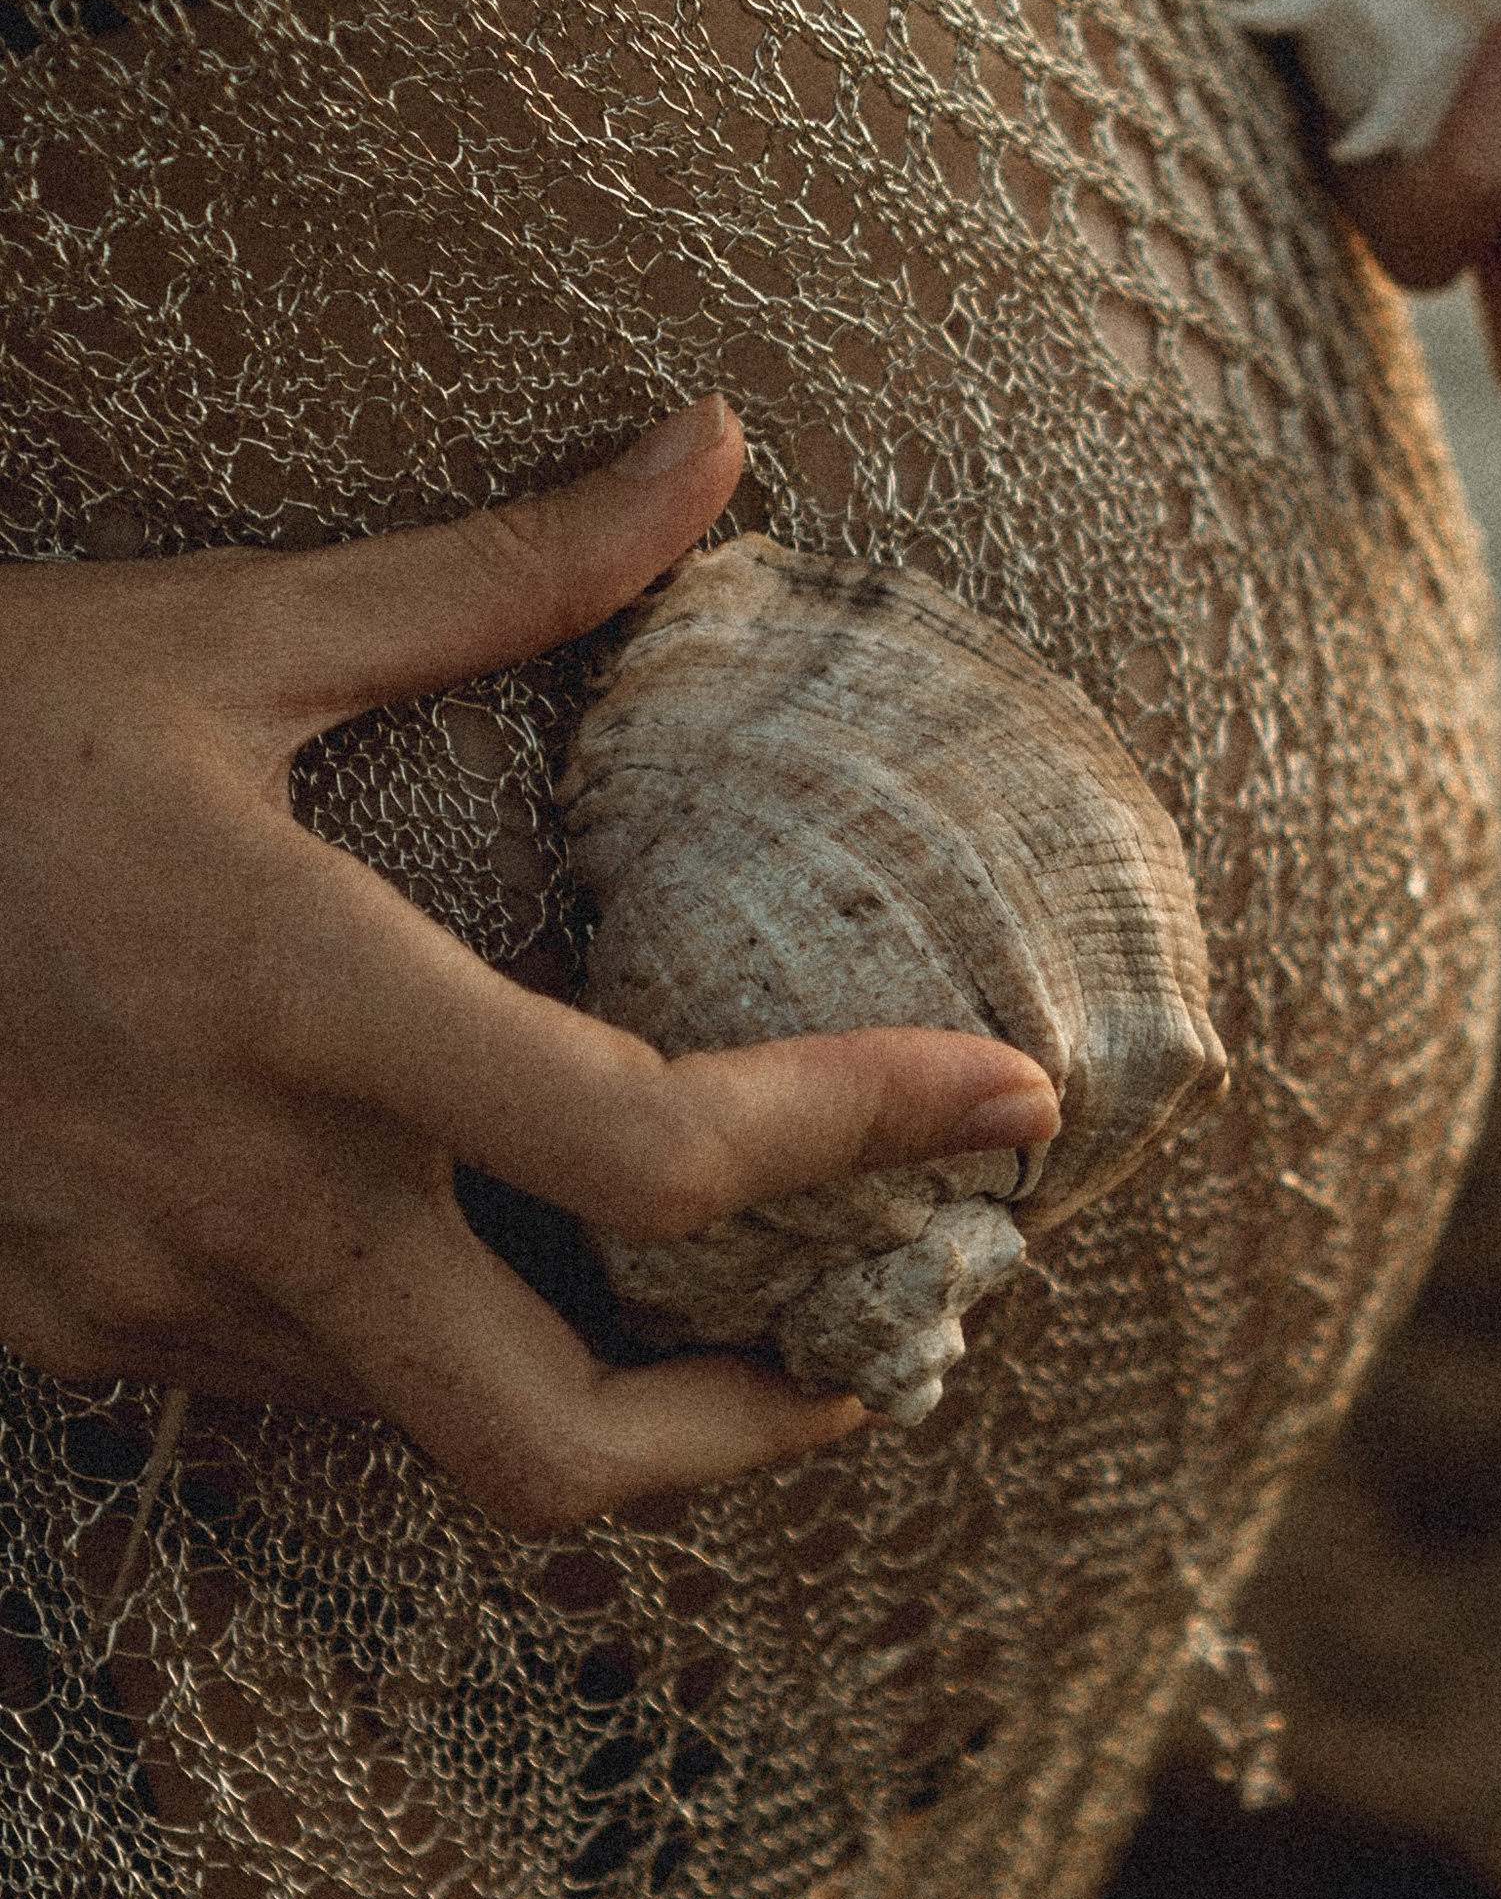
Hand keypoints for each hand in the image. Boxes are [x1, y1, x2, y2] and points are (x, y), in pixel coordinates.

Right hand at [0, 401, 1057, 1527]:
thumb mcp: (226, 631)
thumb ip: (498, 572)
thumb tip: (714, 446)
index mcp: (302, 1003)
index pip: (650, 1143)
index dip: (862, 1134)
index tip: (1008, 1102)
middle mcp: (238, 1200)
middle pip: (558, 1452)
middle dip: (750, 1440)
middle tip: (870, 1352)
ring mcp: (140, 1299)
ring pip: (430, 1437)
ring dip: (594, 1392)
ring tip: (711, 1296)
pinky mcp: (69, 1335)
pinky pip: (304, 1393)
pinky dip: (426, 1348)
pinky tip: (464, 1242)